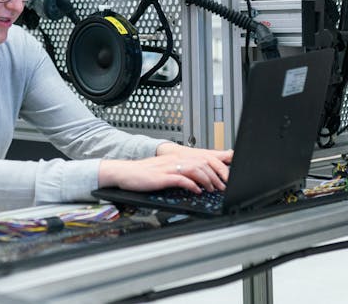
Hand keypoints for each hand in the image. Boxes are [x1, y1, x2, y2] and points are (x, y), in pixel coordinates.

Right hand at [99, 145, 231, 193]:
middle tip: (221, 186)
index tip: (223, 177)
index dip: (215, 167)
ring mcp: (168, 168)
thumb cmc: (142, 174)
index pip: (201, 158)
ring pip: (195, 169)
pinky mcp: (162, 177)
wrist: (124, 172)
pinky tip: (197, 190)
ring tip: (212, 189)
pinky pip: (181, 179)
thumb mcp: (163, 170)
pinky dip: (192, 185)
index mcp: (175, 157)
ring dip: (207, 180)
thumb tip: (194, 180)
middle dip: (215, 175)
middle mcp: (173, 160)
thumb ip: (178, 172)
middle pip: (201, 163)